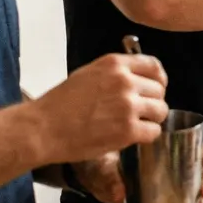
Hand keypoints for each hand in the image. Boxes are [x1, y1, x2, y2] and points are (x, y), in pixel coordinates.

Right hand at [32, 53, 169, 163]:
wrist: (42, 128)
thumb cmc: (60, 104)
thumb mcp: (88, 74)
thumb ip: (115, 74)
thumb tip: (139, 79)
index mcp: (115, 64)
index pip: (154, 66)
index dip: (158, 80)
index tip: (155, 89)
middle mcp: (125, 82)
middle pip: (160, 91)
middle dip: (152, 102)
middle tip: (139, 113)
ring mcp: (128, 106)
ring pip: (160, 111)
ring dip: (152, 120)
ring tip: (136, 125)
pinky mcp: (128, 130)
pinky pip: (154, 132)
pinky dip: (146, 136)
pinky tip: (132, 137)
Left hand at [82, 144, 202, 202]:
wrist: (87, 176)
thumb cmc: (96, 162)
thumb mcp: (102, 166)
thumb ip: (110, 178)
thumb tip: (119, 193)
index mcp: (157, 146)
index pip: (188, 144)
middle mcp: (165, 161)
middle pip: (196, 167)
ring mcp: (164, 180)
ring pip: (192, 186)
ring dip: (202, 199)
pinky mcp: (158, 198)